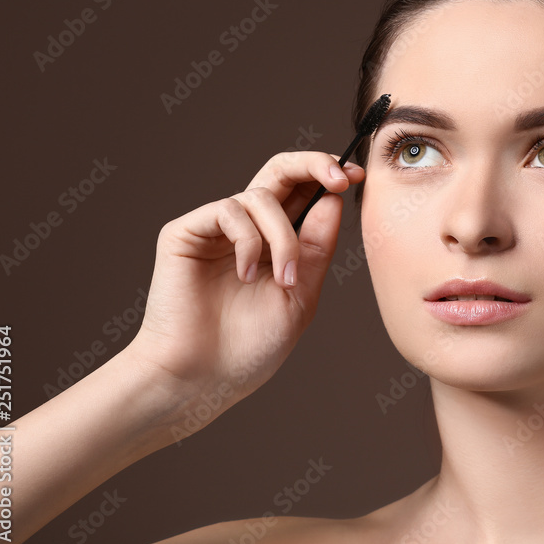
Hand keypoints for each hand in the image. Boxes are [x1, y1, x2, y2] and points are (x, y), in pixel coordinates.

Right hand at [124, 151, 363, 427]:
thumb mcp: (301, 294)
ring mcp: (215, 229)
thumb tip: (333, 200)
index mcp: (276, 243)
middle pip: (280, 170)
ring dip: (284, 237)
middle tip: (342, 178)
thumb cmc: (250, 347)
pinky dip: (250, 241)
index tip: (357, 176)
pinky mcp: (186, 232)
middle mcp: (247, 229)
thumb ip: (317, 248)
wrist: (204, 378)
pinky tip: (246, 276)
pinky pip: (229, 210)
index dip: (328, 175)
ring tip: (284, 280)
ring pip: (261, 196)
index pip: (303, 192)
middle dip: (314, 164)